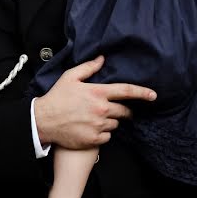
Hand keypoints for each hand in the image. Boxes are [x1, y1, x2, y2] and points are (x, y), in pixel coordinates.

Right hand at [35, 56, 155, 148]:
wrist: (43, 121)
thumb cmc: (56, 98)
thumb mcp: (69, 77)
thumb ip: (88, 68)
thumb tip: (102, 59)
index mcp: (97, 93)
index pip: (126, 91)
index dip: (142, 92)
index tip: (153, 95)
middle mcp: (101, 109)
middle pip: (124, 111)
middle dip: (123, 111)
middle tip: (112, 110)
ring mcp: (99, 125)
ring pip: (115, 124)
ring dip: (110, 122)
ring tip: (94, 119)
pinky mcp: (94, 139)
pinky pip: (107, 136)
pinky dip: (102, 133)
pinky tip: (90, 129)